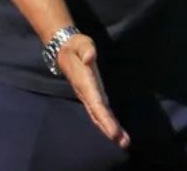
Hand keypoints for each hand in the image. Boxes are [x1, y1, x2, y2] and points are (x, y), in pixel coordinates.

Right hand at [56, 33, 130, 147]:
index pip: (95, 102)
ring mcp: (87, 96)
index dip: (105, 118)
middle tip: (123, 143)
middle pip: (97, 114)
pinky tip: (116, 132)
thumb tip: (91, 57)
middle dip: (109, 129)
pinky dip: (106, 123)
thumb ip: (86, 49)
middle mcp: (85, 93)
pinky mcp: (91, 96)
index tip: (113, 132)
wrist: (63, 50)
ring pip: (97, 116)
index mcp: (85, 82)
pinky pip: (98, 112)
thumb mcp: (81, 43)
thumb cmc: (75, 46)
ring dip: (109, 129)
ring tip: (123, 142)